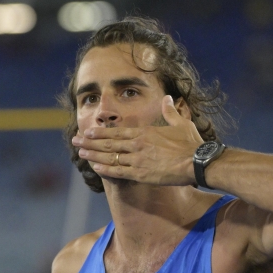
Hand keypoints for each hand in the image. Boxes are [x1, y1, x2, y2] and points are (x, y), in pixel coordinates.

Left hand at [72, 95, 203, 185]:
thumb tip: (168, 98)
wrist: (198, 162)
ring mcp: (138, 160)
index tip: (88, 131)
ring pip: (110, 157)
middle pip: (108, 143)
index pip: (117, 131)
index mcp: (144, 132)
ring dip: (94, 155)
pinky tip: (95, 168)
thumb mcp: (181, 123)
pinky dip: (106, 170)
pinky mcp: (142, 174)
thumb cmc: (191, 144)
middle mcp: (137, 145)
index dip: (101, 132)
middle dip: (90, 142)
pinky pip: (119, 172)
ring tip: (80, 153)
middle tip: (75, 140)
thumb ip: (170, 111)